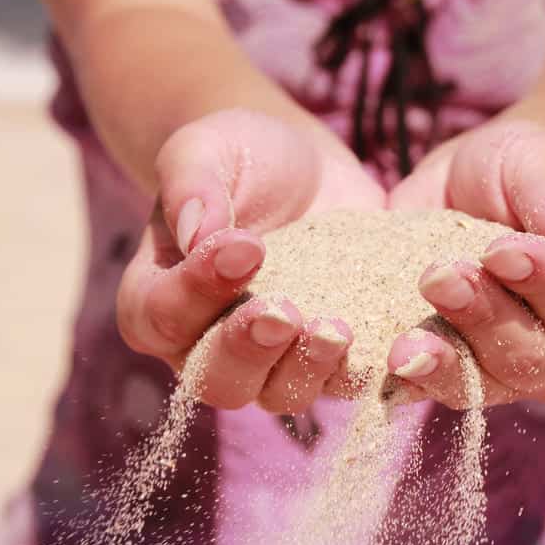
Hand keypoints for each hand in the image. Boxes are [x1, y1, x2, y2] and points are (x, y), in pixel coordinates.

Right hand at [117, 108, 384, 411]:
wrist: (304, 166)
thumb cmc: (239, 156)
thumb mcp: (207, 149)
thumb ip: (192, 186)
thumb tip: (198, 234)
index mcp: (158, 298)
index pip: (160, 317)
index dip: (197, 292)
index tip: (245, 247)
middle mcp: (207, 344)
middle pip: (215, 380)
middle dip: (248, 349)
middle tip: (284, 310)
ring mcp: (271, 360)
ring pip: (279, 395)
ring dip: (306, 369)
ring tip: (336, 327)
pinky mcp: (328, 356)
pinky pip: (343, 383)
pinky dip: (361, 368)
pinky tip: (386, 338)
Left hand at [387, 119, 544, 407]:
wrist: (475, 186)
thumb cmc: (524, 173)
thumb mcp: (537, 163)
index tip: (503, 250)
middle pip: (535, 358)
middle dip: (486, 319)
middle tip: (440, 276)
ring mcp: (508, 374)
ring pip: (483, 385)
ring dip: (443, 362)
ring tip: (405, 340)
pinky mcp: (454, 377)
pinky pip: (431, 390)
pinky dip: (406, 381)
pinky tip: (383, 364)